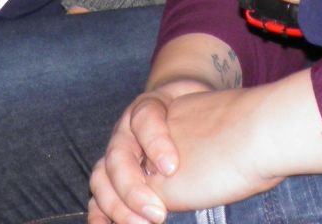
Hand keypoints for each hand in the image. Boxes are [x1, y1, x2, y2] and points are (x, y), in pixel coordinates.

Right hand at [89, 75, 218, 223]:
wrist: (217, 129)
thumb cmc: (218, 128)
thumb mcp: (212, 129)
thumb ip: (201, 147)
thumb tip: (201, 167)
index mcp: (150, 109)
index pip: (145, 119)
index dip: (156, 143)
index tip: (172, 168)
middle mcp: (129, 130)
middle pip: (117, 154)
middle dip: (132, 187)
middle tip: (158, 214)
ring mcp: (122, 155)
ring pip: (103, 178)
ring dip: (117, 206)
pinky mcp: (121, 180)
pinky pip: (104, 197)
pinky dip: (105, 215)